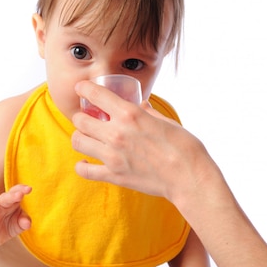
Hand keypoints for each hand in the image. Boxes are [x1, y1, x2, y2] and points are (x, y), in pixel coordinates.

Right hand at [0, 184, 31, 245]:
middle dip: (12, 196)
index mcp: (12, 201)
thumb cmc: (10, 224)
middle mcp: (1, 205)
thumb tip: (27, 223)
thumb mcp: (19, 224)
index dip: (22, 189)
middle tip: (19, 195)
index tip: (29, 189)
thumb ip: (24, 222)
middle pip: (5, 198)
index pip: (16, 192)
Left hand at [71, 80, 212, 201]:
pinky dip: (82, 166)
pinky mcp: (114, 175)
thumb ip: (149, 112)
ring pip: (78, 142)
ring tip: (87, 138)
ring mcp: (113, 156)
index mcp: (130, 114)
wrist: (189, 177)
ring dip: (80, 138)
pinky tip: (86, 162)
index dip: (84, 88)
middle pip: (80, 120)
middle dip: (81, 117)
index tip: (81, 88)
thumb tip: (141, 105)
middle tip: (87, 118)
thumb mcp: (167, 121)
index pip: (96, 94)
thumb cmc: (184, 147)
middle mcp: (116, 133)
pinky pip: (85, 171)